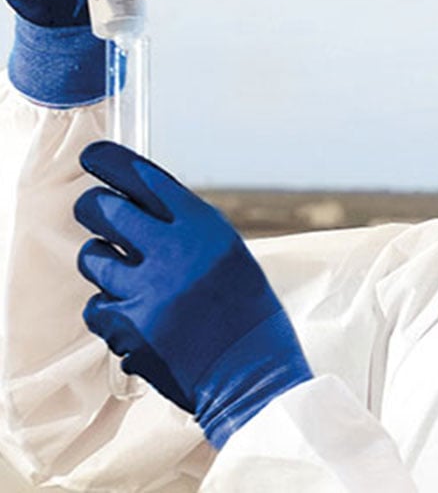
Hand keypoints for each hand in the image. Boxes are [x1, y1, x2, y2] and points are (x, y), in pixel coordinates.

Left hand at [74, 142, 312, 447]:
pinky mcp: (128, 330)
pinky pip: (95, 305)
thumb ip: (186, 229)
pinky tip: (136, 316)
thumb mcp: (228, 254)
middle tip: (99, 214)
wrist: (252, 375)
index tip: (93, 156)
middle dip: (93, 209)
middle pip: (101, 209)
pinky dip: (109, 308)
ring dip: (105, 264)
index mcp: (204, 228)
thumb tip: (138, 206)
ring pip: (91, 258)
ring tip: (131, 278)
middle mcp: (173, 252)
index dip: (109, 161)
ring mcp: (146, 292)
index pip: (143, 178)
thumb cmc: (246, 313)